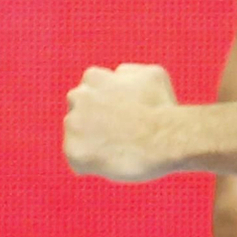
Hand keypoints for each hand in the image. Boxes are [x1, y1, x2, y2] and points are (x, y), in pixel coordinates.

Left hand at [65, 62, 179, 180]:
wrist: (163, 138)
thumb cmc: (161, 107)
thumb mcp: (150, 75)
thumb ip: (128, 73)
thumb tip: (118, 75)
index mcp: (93, 77)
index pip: (90, 90)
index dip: (106, 104)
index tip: (120, 114)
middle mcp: (78, 98)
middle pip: (79, 112)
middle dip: (93, 121)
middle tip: (117, 133)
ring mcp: (73, 124)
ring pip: (78, 137)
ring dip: (92, 143)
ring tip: (118, 149)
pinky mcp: (74, 152)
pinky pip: (79, 161)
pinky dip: (93, 164)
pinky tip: (113, 161)